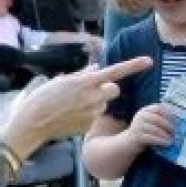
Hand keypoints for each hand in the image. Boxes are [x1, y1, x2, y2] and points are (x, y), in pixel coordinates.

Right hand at [3, 56, 152, 160]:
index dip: (133, 66)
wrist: (34, 122)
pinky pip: (96, 116)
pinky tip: (73, 116)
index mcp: (85, 82)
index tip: (149, 61)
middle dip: (107, 89)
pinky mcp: (91, 125)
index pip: (115, 72)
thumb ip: (83, 74)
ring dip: (95, 102)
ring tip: (74, 106)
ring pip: (104, 104)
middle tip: (90, 91)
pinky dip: (88, 115)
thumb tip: (97, 67)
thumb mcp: (61, 81)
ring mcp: (93, 112)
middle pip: (115, 89)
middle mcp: (93, 97)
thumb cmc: (44, 98)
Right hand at [126, 103, 175, 151]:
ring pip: (155, 129)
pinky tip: (167, 143)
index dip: (169, 113)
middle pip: (157, 119)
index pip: (158, 108)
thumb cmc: (144, 133)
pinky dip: (161, 141)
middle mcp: (140, 116)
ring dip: (166, 135)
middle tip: (176, 132)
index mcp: (145, 111)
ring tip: (172, 139)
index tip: (176, 120)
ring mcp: (138, 127)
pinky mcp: (137, 137)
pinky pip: (151, 138)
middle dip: (169, 126)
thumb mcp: (151, 123)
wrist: (128, 144)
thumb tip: (178, 122)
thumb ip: (161, 120)